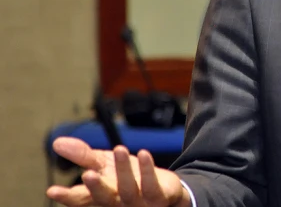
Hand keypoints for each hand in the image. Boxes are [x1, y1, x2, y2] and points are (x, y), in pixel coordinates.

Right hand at [46, 137, 189, 206]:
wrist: (166, 190)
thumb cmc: (130, 178)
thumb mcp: (105, 164)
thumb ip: (82, 156)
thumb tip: (56, 142)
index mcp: (102, 196)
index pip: (81, 199)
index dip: (67, 196)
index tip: (51, 190)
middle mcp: (117, 203)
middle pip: (104, 198)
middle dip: (95, 188)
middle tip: (87, 175)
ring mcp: (139, 202)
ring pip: (128, 189)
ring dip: (123, 169)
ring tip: (119, 148)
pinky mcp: (159, 197)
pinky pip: (152, 185)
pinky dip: (147, 169)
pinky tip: (143, 153)